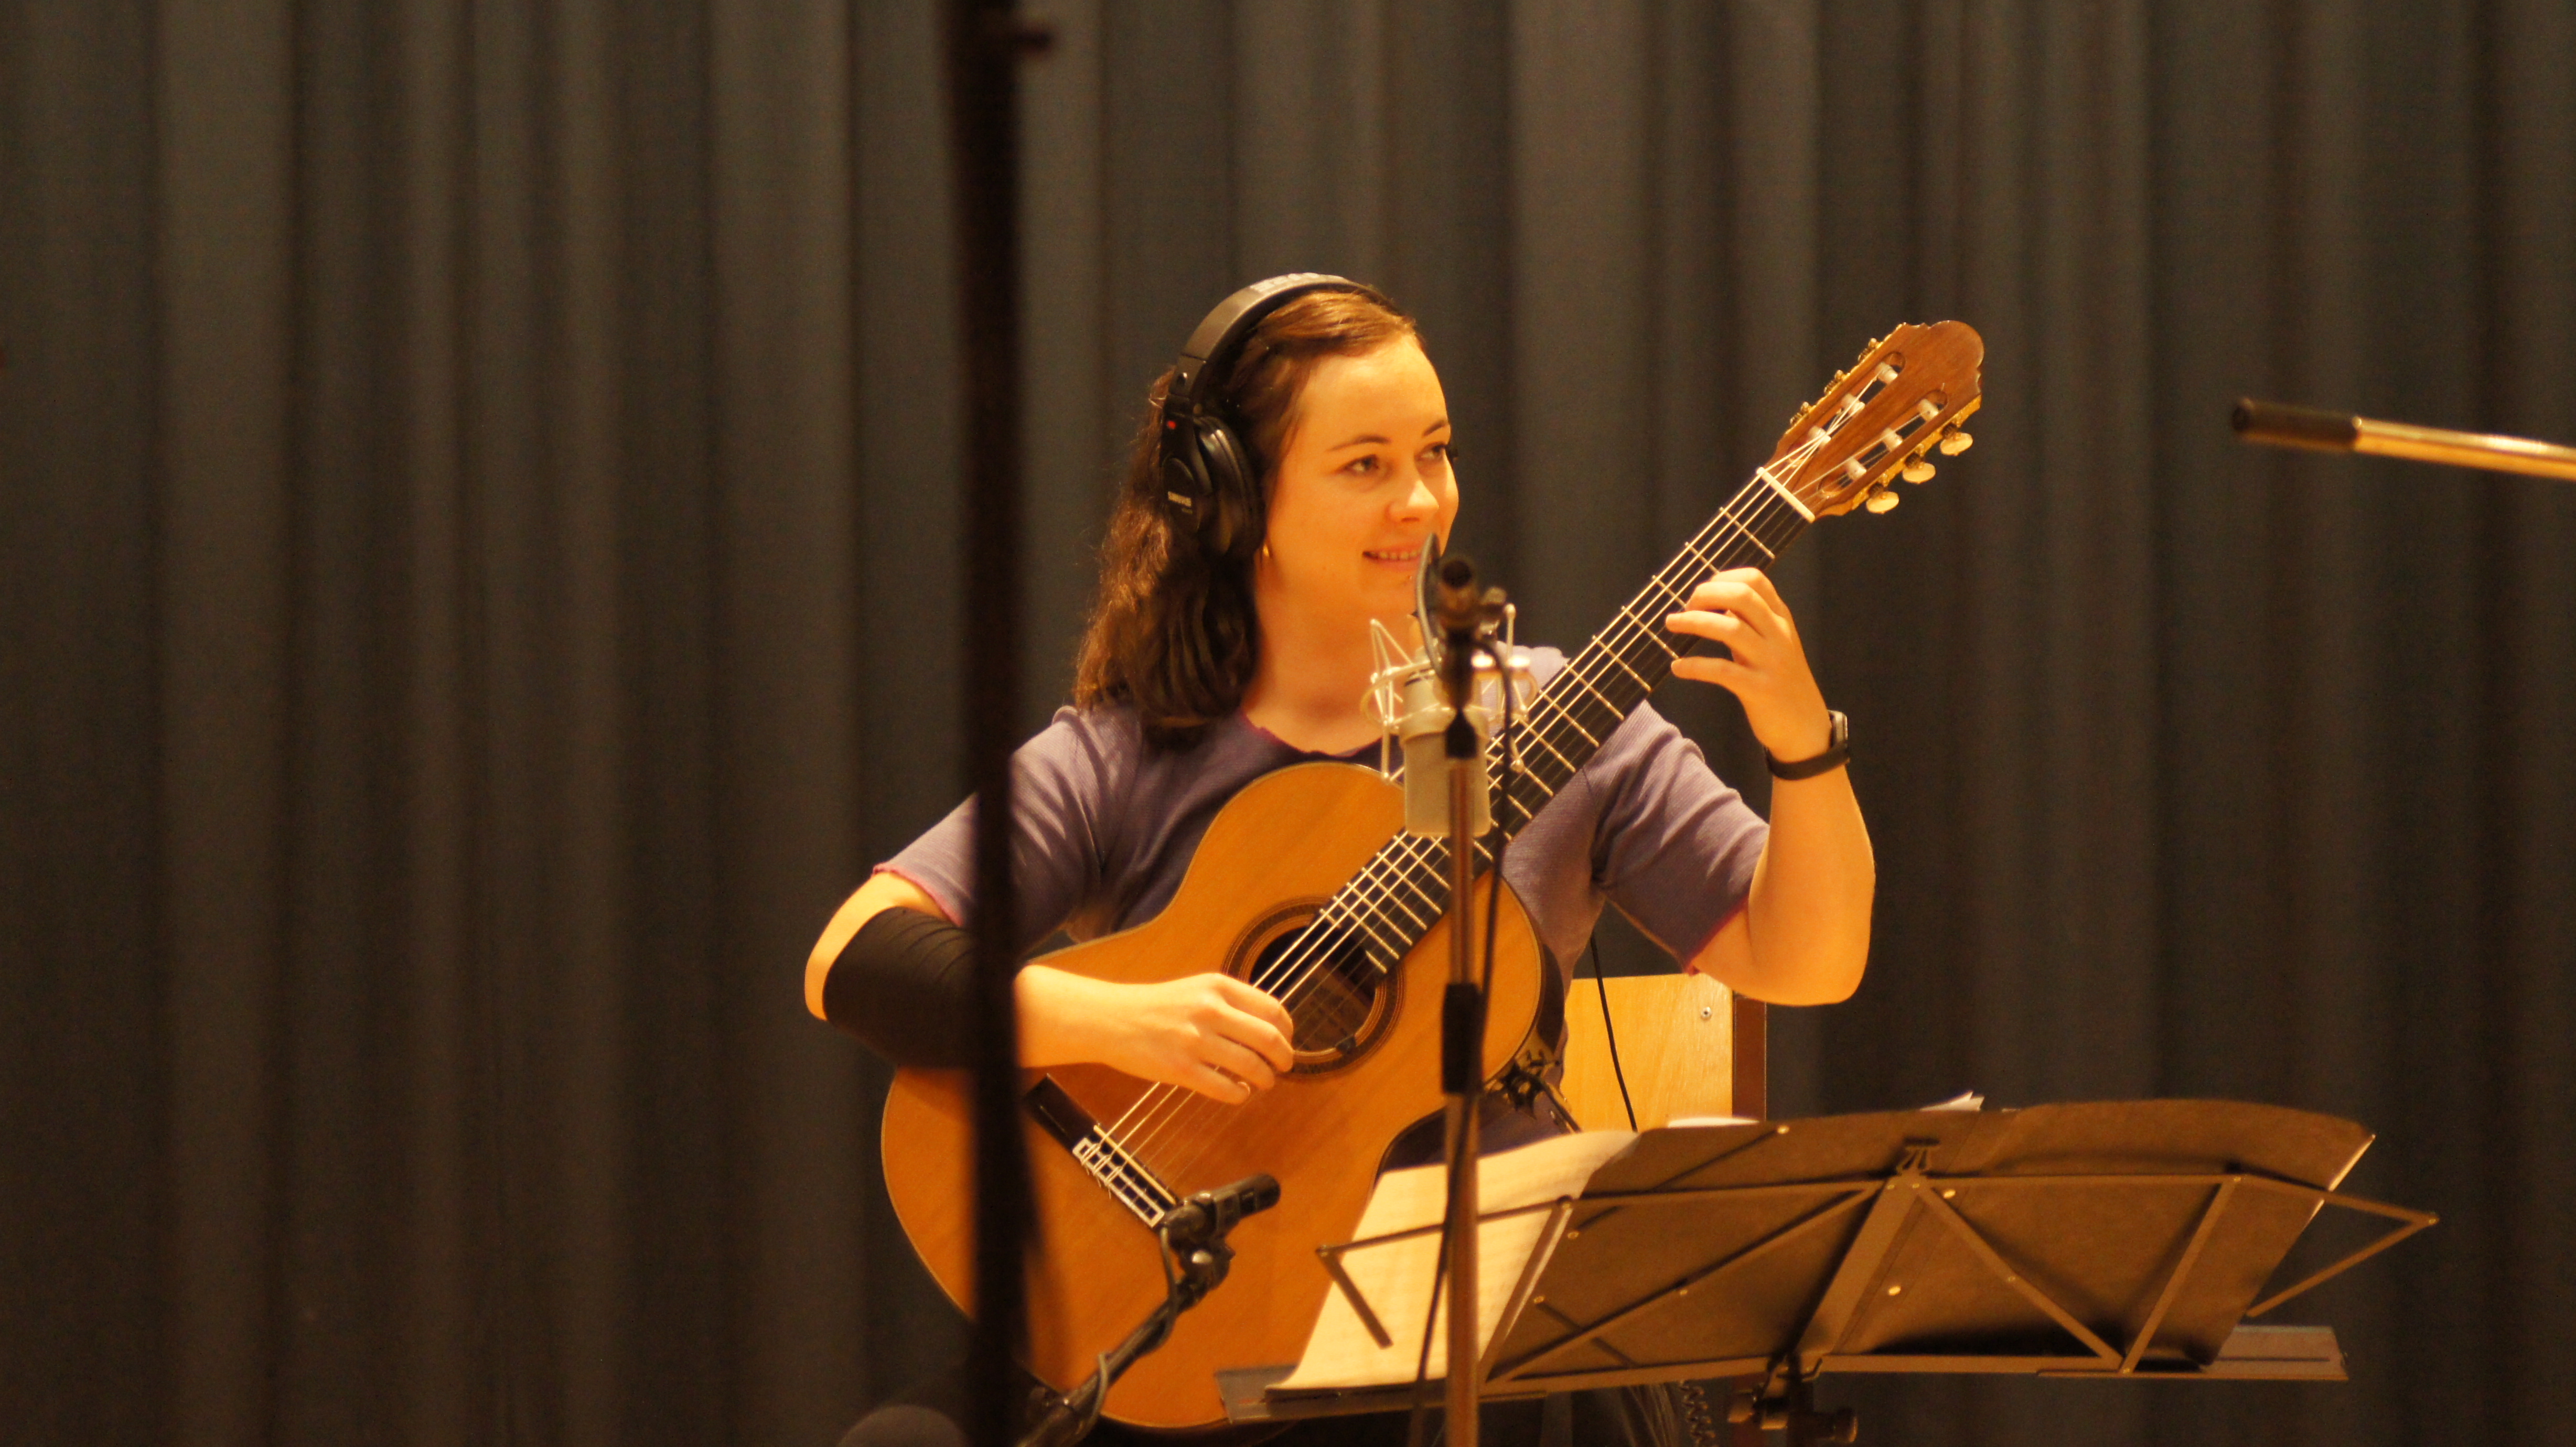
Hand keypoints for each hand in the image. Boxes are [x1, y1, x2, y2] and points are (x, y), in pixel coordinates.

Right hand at [1017, 967, 1297, 1103]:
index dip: (1288, 1031)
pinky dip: (1239, 1094)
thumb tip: (1271, 1028)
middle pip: (1269, 1039)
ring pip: (1251, 1066)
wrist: (1112, 1019)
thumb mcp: (1198, 988)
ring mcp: (1195, 1040)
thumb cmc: (1158, 1006)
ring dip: (1265, 1079)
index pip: (1273, 1010)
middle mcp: (1210, 1010)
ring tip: (1263, 1083)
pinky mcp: (1180, 1069)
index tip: (1287, 1041)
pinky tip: (1238, 1092)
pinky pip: (1226, 1089)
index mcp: (1218, 987)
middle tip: (1284, 1067)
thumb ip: (1232, 1002)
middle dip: (1284, 1058)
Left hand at [1665, 568, 1834, 764]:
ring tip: (1671, 624)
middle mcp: (1778, 634)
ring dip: (1693, 622)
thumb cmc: (1780, 681)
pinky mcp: (1759, 689)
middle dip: (1706, 594)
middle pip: (1742, 596)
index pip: (1755, 579)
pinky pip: (1721, 670)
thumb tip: (1711, 600)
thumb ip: (1749, 622)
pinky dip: (1694, 666)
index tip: (1702, 590)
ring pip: (1729, 629)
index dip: (1723, 578)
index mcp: (1781, 619)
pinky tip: (1678, 667)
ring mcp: (1771, 662)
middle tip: (1685, 605)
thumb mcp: (1771, 644)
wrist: (1805, 727)